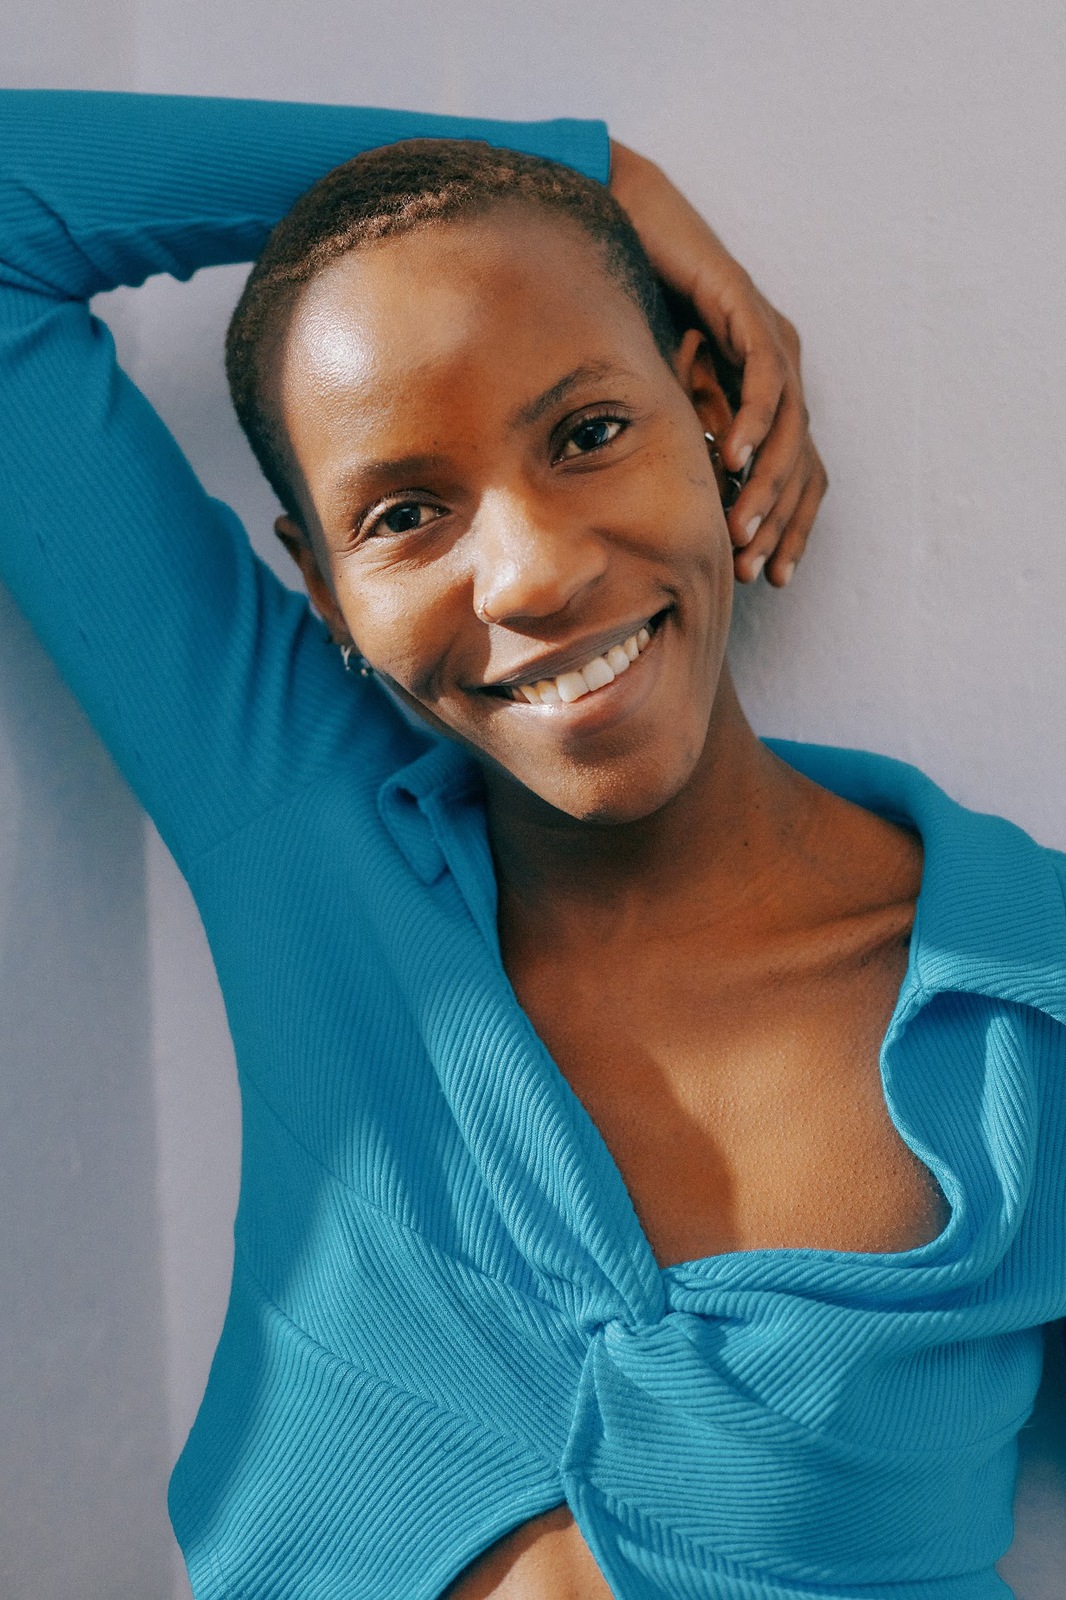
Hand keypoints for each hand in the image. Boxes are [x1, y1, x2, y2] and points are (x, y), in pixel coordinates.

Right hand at [609, 140, 826, 586]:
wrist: (623, 230)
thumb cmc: (633, 313)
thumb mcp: (660, 399)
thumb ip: (680, 441)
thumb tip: (676, 508)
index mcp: (766, 395)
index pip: (796, 475)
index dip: (788, 529)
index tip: (771, 578)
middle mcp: (782, 369)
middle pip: (803, 463)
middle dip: (779, 522)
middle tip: (754, 568)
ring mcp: (773, 338)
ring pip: (791, 429)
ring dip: (767, 485)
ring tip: (741, 529)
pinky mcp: (751, 310)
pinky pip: (766, 377)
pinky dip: (753, 422)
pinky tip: (733, 460)